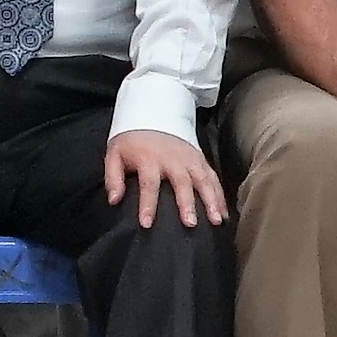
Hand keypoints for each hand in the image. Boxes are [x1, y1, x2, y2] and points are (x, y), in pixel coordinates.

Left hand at [104, 124, 227, 229]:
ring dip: (211, 200)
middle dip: (187, 203)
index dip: (147, 204)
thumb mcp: (114, 154)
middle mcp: (172, 159)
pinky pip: (213, 178)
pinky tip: (224, 214)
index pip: (148, 184)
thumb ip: (113, 178)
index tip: (147, 224)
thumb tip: (114, 200)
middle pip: (181, 182)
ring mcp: (189, 159)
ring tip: (216, 220)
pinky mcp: (200, 160)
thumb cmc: (132, 141)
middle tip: (190, 223)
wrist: (152, 113)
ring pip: (203, 180)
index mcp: (149, 159)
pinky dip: (220, 196)